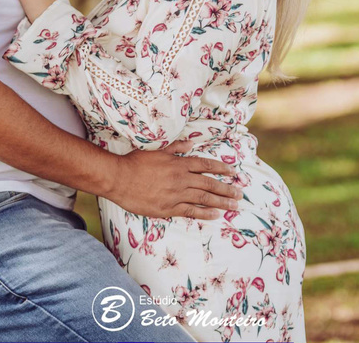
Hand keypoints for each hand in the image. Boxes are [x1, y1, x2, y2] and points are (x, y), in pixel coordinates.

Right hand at [106, 139, 242, 220]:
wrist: (119, 179)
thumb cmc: (136, 162)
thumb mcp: (157, 150)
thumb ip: (176, 148)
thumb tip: (192, 144)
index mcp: (179, 163)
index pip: (206, 165)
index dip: (222, 168)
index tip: (233, 173)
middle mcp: (181, 179)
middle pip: (210, 184)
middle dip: (227, 189)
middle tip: (240, 194)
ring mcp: (176, 195)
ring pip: (204, 199)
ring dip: (222, 202)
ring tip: (234, 206)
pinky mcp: (168, 209)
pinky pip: (191, 211)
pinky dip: (205, 213)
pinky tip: (216, 215)